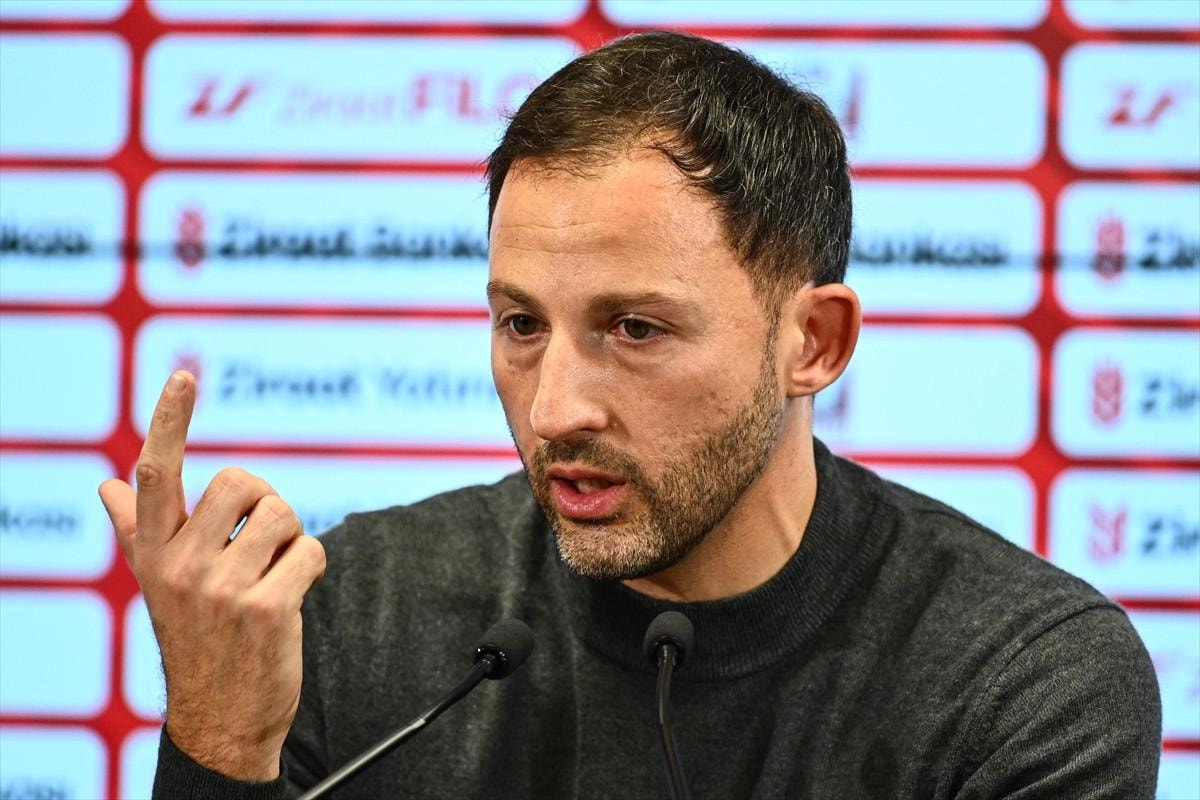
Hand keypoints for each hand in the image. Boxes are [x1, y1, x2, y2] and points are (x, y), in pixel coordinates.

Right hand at [99, 371, 325, 780]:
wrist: (222, 720)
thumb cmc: (197, 640)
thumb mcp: (159, 586)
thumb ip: (137, 533)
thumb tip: (107, 487)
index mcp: (153, 553)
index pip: (157, 474)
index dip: (170, 420)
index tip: (184, 376)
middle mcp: (180, 567)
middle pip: (244, 483)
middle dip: (267, 505)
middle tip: (262, 546)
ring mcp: (221, 590)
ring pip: (285, 516)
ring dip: (293, 540)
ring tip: (275, 577)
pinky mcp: (266, 611)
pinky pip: (312, 552)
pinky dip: (312, 568)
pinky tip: (292, 600)